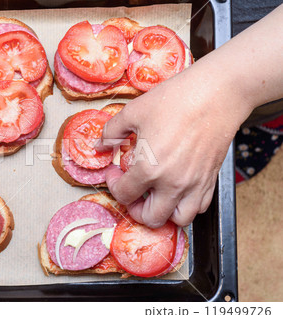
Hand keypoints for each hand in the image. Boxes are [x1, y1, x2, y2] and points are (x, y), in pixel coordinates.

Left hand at [97, 67, 249, 227]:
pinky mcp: (210, 179)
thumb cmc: (176, 99)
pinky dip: (187, 205)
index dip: (113, 184)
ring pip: (179, 219)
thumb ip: (111, 132)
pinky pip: (200, 207)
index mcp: (149, 169)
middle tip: (132, 191)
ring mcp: (194, 184)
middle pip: (150, 217)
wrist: (217, 93)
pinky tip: (178, 189)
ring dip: (163, 213)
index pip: (124, 194)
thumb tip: (100, 145)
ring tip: (155, 196)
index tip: (115, 172)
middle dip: (135, 208)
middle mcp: (172, 184)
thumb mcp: (134, 112)